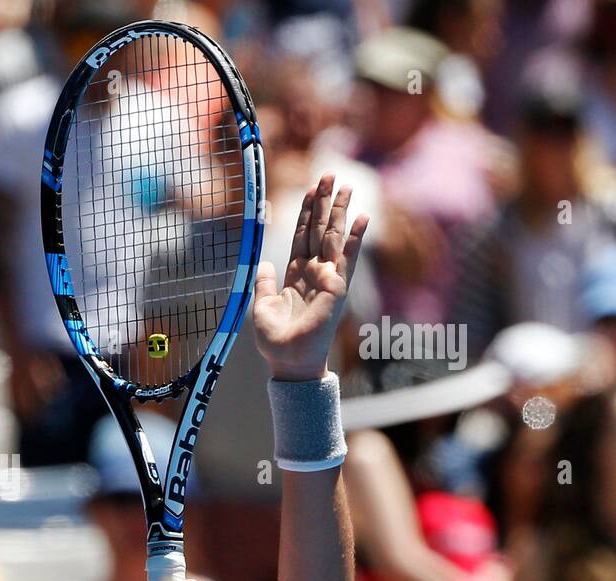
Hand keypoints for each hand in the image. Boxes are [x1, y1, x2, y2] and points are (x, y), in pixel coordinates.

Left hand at [253, 174, 368, 381]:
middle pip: (320, 229)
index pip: (302, 236)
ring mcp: (327, 278)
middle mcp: (313, 273)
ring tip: (347, 185)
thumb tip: (264, 264)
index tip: (309, 189)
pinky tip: (364, 217)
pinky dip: (356, 237)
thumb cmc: (276, 341)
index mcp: (295, 275)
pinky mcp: (337, 287)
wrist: (289, 361)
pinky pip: (348, 257)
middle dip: (324, 202)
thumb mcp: (261, 307)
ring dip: (340, 210)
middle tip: (329, 174)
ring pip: (334, 236)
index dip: (305, 213)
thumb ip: (264, 283)